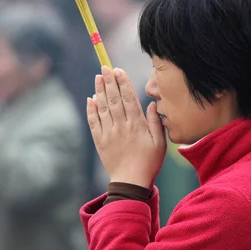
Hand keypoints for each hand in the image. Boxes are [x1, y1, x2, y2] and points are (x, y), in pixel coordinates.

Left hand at [87, 66, 166, 187]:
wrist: (130, 182)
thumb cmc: (149, 162)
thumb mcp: (160, 143)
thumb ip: (156, 122)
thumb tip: (153, 104)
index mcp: (136, 126)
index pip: (129, 99)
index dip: (123, 83)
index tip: (119, 70)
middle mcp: (121, 127)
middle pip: (114, 99)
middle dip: (109, 82)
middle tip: (105, 67)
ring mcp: (109, 134)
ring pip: (103, 108)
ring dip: (99, 91)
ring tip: (97, 77)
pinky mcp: (100, 141)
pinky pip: (94, 122)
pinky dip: (91, 110)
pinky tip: (90, 99)